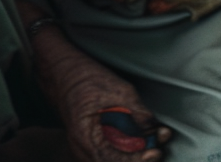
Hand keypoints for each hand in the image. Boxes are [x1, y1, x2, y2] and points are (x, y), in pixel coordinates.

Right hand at [19, 7, 169, 161]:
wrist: (60, 68)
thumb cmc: (85, 75)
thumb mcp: (117, 89)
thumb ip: (138, 113)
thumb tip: (157, 132)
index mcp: (85, 137)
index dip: (139, 160)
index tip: (157, 151)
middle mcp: (82, 149)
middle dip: (141, 157)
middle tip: (160, 142)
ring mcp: (84, 148)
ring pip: (114, 160)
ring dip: (135, 154)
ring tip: (154, 138)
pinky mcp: (89, 143)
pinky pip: (110, 154)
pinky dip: (126, 149)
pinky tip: (140, 137)